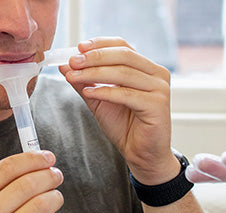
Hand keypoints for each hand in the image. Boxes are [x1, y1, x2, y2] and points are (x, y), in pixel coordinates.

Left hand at [60, 37, 177, 184]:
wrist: (141, 155)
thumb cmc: (125, 127)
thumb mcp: (99, 99)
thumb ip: (85, 81)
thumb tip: (65, 64)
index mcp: (146, 68)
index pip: (123, 46)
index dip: (100, 44)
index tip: (78, 48)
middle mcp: (157, 74)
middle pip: (123, 56)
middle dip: (94, 57)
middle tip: (73, 62)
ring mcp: (160, 89)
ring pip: (123, 73)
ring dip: (94, 73)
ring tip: (73, 76)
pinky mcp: (158, 106)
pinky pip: (127, 94)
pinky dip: (105, 92)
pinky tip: (88, 93)